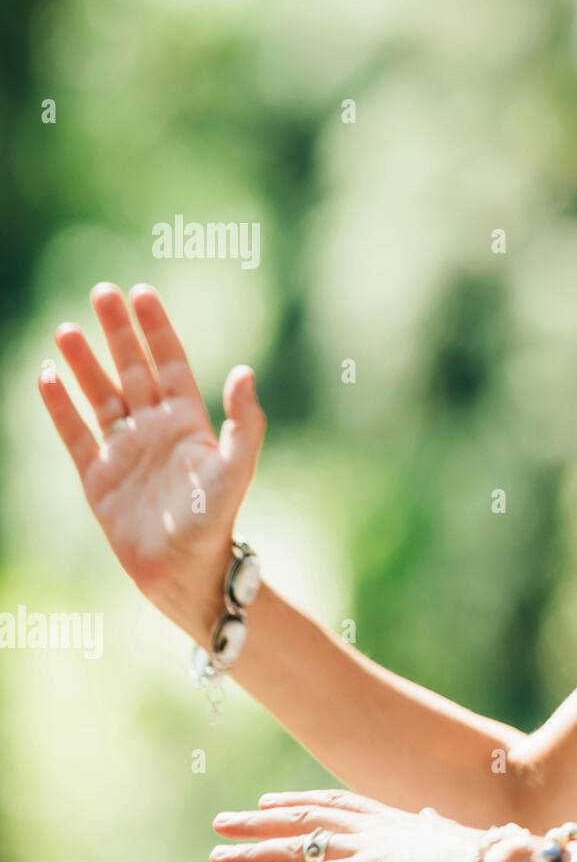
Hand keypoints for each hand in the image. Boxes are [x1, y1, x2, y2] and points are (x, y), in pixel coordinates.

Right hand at [38, 282, 264, 639]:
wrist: (184, 571)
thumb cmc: (216, 520)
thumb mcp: (237, 467)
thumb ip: (244, 421)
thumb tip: (244, 371)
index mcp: (188, 423)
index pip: (169, 364)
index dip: (156, 330)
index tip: (142, 294)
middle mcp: (154, 431)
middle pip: (131, 370)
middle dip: (117, 332)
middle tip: (101, 291)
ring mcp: (124, 452)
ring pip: (100, 396)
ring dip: (84, 363)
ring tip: (67, 328)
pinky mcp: (97, 478)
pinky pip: (74, 435)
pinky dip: (60, 407)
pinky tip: (47, 377)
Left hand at [208, 789, 497, 861]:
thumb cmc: (486, 858)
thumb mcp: (451, 840)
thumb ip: (433, 829)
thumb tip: (431, 819)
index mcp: (393, 818)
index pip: (335, 804)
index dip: (299, 802)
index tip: (268, 802)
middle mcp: (373, 827)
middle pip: (305, 819)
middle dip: (262, 822)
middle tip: (223, 822)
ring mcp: (367, 849)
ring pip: (297, 848)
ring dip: (254, 852)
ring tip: (218, 853)